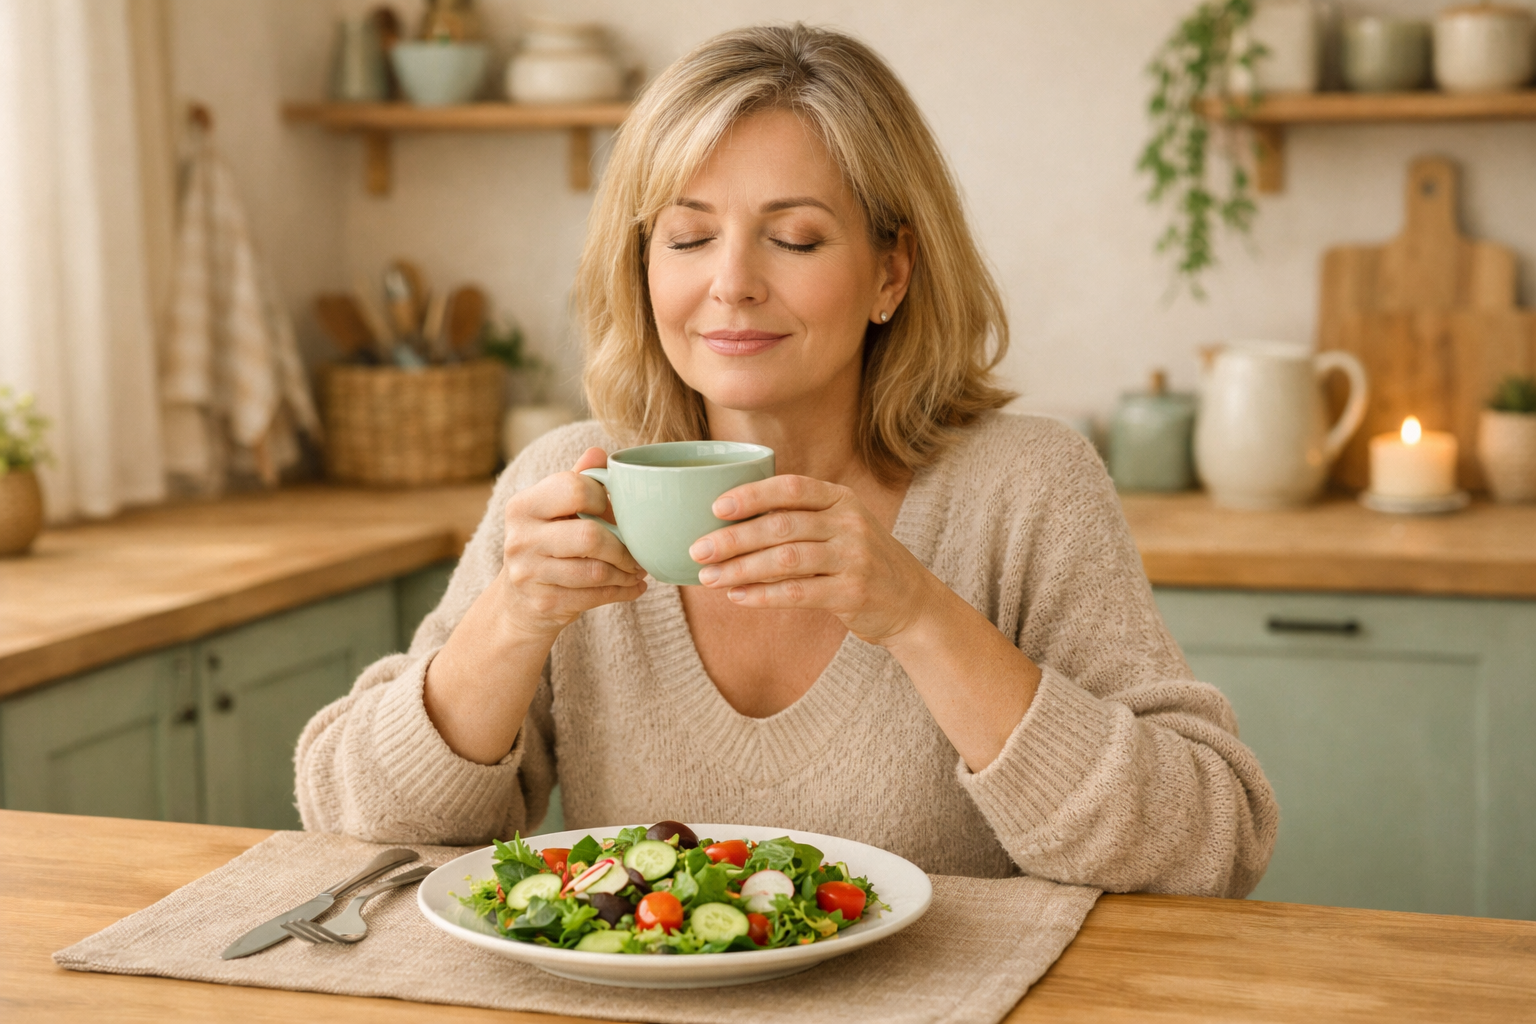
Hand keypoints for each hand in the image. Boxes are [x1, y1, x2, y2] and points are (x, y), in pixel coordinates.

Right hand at [496, 447, 646, 638]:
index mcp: (523, 505)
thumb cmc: (547, 545)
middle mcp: (520, 538)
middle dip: (623, 546)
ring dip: (627, 572)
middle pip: (590, 536)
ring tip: (638, 569)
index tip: (616, 512)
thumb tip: (599, 452)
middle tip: (638, 552)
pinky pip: (595, 596)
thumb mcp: (554, 510)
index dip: (604, 499)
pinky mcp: (544, 603)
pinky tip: (633, 587)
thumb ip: (577, 480)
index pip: (575, 488)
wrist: (519, 602)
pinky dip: (622, 592)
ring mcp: (529, 573)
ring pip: (596, 571)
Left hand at [688, 475, 935, 644]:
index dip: (752, 495)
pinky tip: (737, 597)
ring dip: (741, 569)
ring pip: (785, 560)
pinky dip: (762, 595)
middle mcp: (849, 523)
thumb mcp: (839, 526)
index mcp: (841, 498)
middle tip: (698, 549)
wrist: (911, 601)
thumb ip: (798, 518)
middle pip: (781, 526)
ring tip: (708, 577)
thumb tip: (728, 520)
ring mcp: (854, 557)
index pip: (791, 488)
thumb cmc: (858, 560)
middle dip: (734, 538)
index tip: (715, 507)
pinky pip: (797, 592)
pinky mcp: (853, 593)